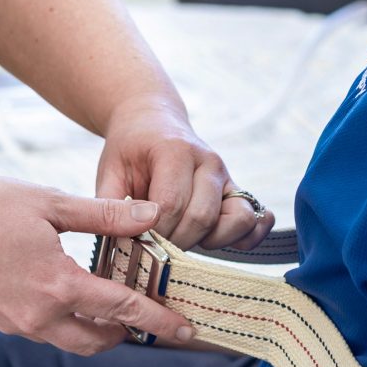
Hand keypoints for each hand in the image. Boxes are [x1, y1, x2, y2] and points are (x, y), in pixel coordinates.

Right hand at [0, 173, 199, 354]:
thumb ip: (105, 215)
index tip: (186, 330)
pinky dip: (70, 320)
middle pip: (101, 340)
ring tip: (118, 301)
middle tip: (154, 313)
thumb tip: (151, 215)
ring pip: (73, 341)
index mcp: (57, 285)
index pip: (123, 311)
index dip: (159, 321)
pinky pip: (47, 332)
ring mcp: (16, 323)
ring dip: (100, 329)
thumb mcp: (49, 201)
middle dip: (132, 332)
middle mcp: (39, 315)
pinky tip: (74, 291)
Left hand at [95, 94, 275, 252]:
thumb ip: (112, 207)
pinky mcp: (237, 190)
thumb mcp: (109, 172)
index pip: (169, 205)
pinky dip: (247, 238)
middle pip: (201, 217)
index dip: (152, 232)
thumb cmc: (128, 151)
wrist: (152, 121)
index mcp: (174, 150)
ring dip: (211, 241)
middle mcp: (208, 161)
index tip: (136, 239)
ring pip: (237, 220)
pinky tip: (217, 241)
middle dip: (176, 243)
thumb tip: (126, 241)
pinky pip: (257, 219)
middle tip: (154, 244)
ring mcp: (227, 175)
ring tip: (184, 238)